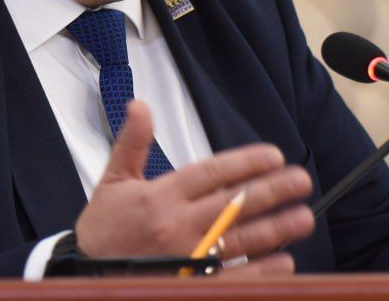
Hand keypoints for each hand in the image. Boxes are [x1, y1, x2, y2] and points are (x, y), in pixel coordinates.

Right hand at [74, 100, 314, 275]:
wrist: (86, 277)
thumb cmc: (102, 230)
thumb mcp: (113, 181)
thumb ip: (132, 142)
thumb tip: (140, 105)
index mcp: (160, 195)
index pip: (212, 173)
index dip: (245, 162)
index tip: (274, 155)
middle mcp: (176, 225)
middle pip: (234, 204)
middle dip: (272, 191)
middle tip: (301, 181)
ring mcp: (187, 258)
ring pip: (240, 240)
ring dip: (276, 229)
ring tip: (303, 217)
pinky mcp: (190, 284)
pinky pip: (232, 278)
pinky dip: (260, 271)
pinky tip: (284, 262)